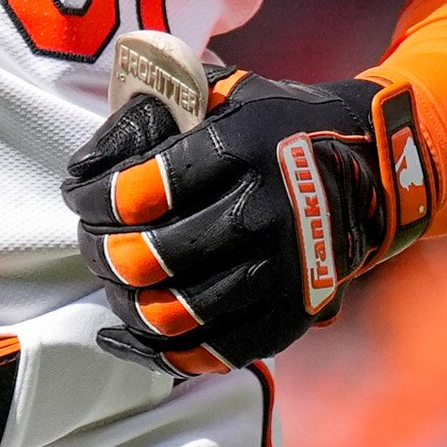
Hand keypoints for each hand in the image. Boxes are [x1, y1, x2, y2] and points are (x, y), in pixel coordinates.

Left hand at [62, 68, 437, 373]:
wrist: (367, 164)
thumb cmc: (271, 125)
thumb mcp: (216, 92)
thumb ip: (149, 116)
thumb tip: (86, 168)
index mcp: (237, 151)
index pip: (138, 194)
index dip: (91, 199)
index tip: (80, 196)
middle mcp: (262, 214)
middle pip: (148, 259)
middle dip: (100, 252)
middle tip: (93, 241)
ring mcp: (281, 272)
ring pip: (174, 313)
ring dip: (125, 302)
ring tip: (113, 281)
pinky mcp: (293, 315)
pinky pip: (213, 353)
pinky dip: (159, 354)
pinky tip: (123, 335)